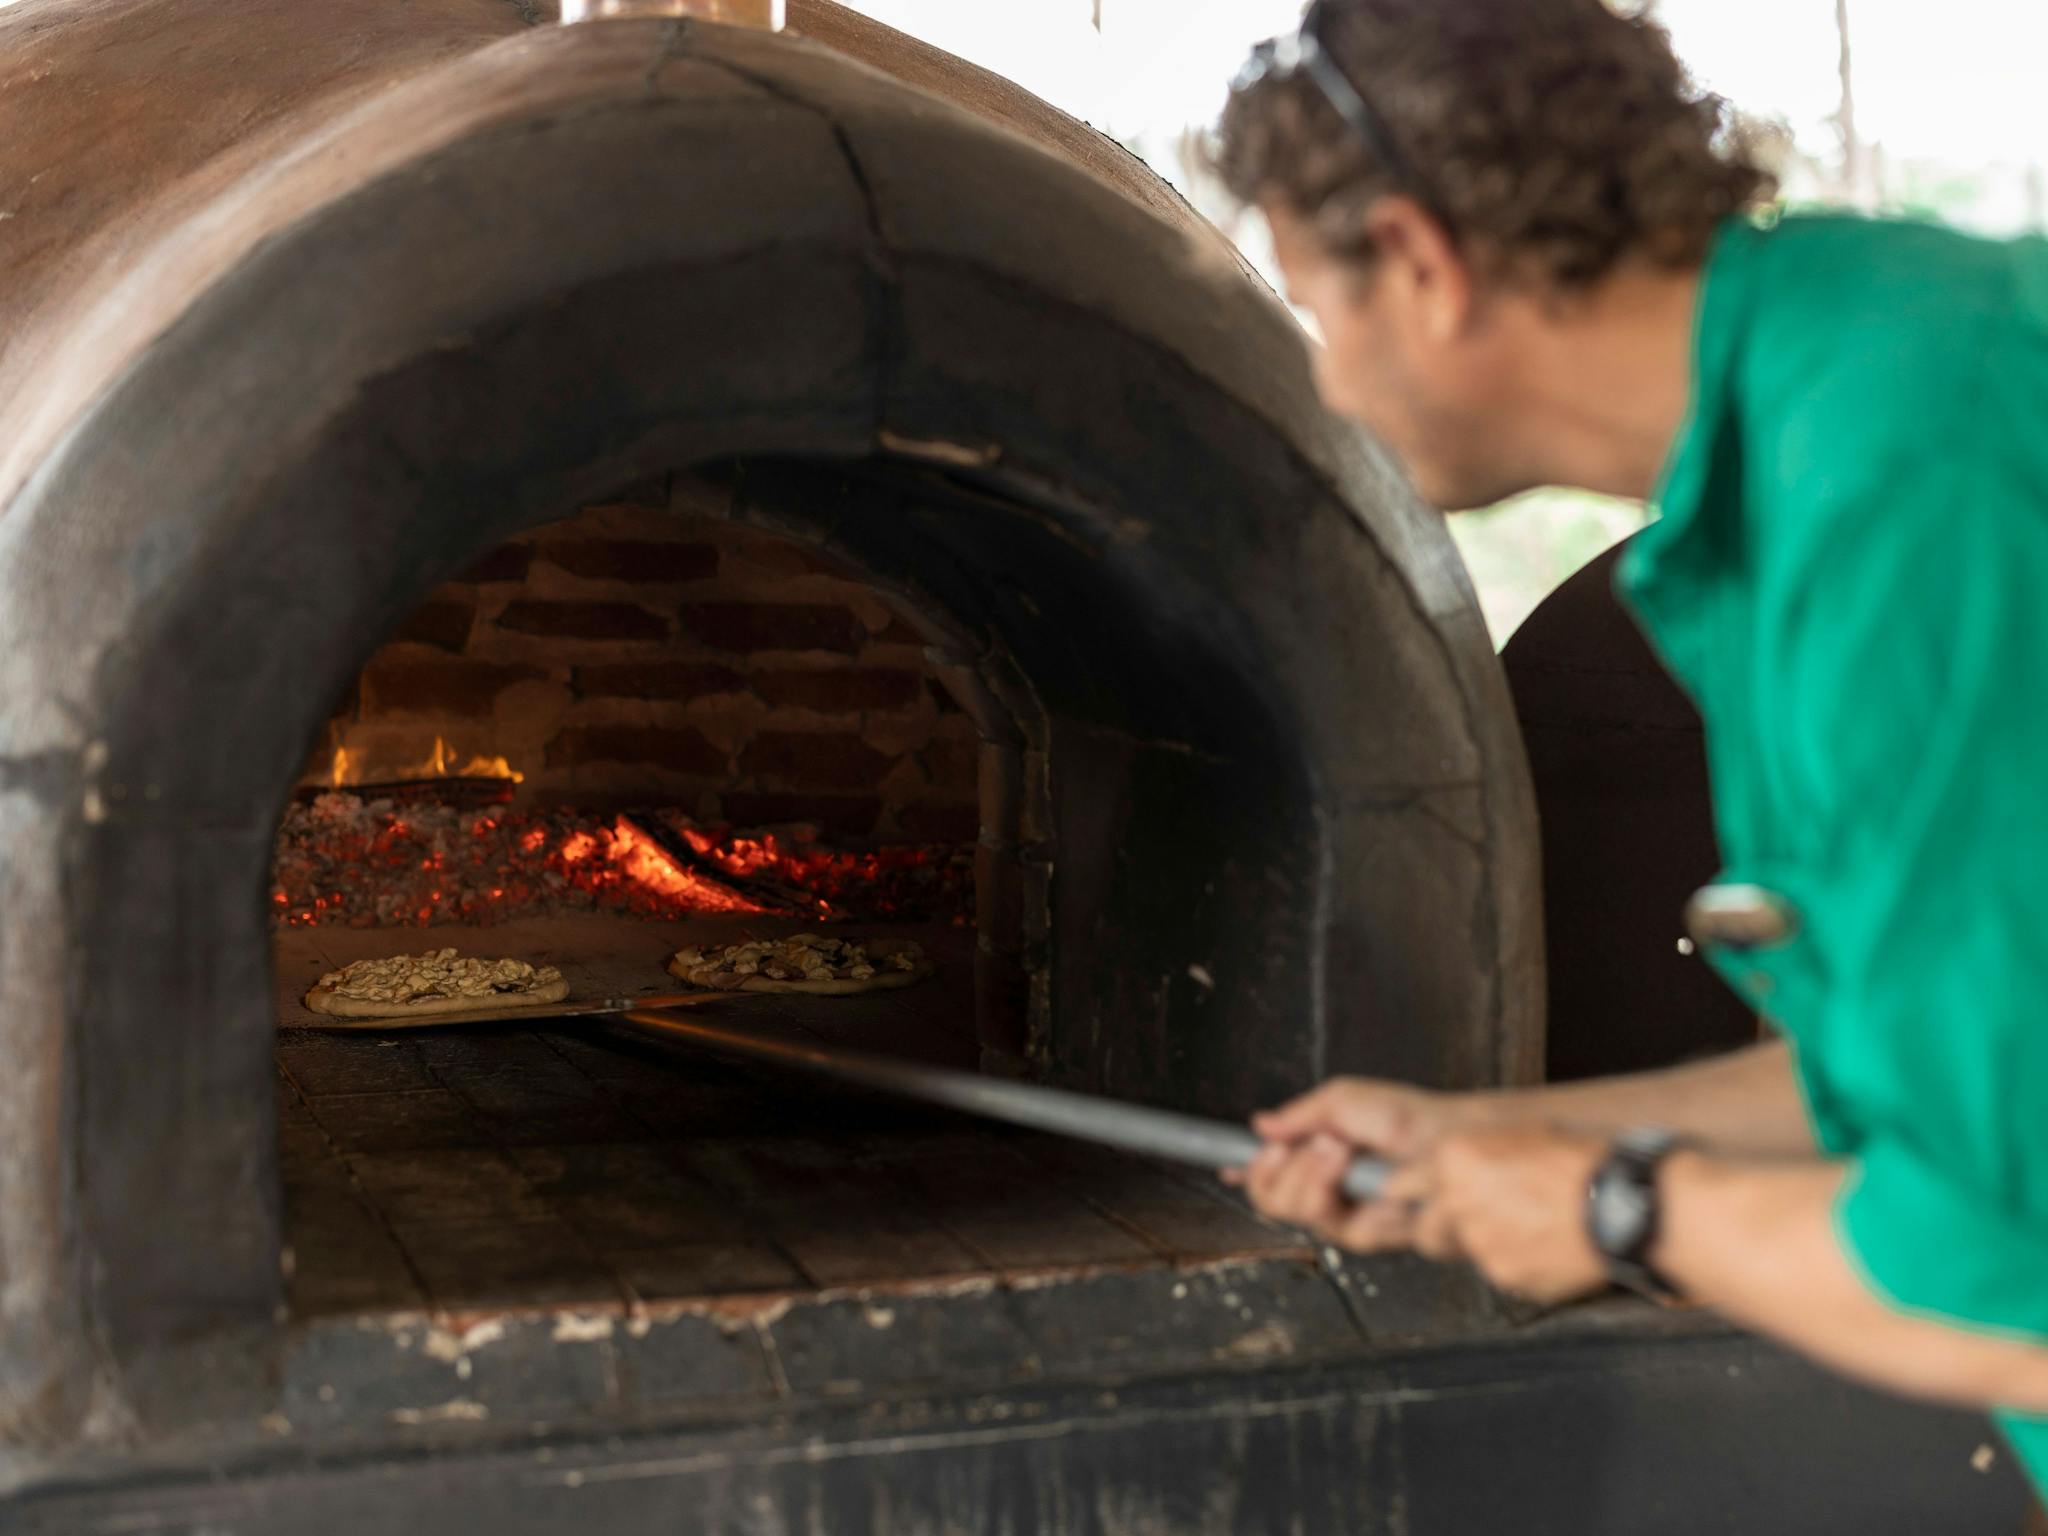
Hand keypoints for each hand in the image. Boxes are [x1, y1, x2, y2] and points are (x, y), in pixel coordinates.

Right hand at [1226, 1077, 1478, 1251]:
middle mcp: (1330, 1189)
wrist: (1450, 1140)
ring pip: (1294, 1212)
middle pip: (1270, 1200)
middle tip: (1303, 1143)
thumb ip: (1301, 1114)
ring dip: (1308, 1175)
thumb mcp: (1346, 1099)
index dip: (1248, 1172)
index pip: (1272, 1173)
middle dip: (1277, 1169)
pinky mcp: (1368, 1235)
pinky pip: (1332, 1226)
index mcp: (1321, 1158)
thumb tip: (1261, 1124)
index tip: (1230, 1166)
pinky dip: (1336, 1190)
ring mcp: (1347, 1214)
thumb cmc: (1410, 1117)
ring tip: (1336, 1148)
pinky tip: (1351, 1168)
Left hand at [1385, 1125, 1609, 1302]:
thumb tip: (1450, 1173)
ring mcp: (1480, 1242)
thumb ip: (1473, 1158)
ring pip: (1466, 1252)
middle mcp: (1457, 1199)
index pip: (1401, 1184)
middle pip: (1425, 1229)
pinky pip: (1501, 1272)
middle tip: (1474, 1222)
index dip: (1408, 1196)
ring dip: (1485, 1245)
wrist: (1620, 1203)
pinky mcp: (1506, 1275)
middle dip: (1442, 1229)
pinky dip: (1518, 1263)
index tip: (1405, 1202)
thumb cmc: (1579, 1159)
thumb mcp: (1518, 1136)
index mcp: (1455, 1157)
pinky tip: (1547, 1246)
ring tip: (1527, 1228)